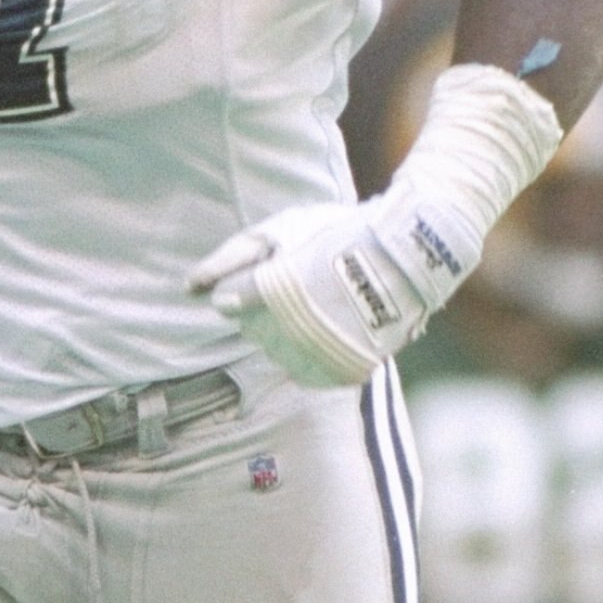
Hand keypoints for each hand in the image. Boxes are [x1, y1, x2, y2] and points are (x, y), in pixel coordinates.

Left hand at [190, 193, 467, 388]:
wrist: (409, 251)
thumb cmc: (338, 231)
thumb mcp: (280, 230)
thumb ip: (231, 260)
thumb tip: (193, 290)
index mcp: (275, 291)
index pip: (230, 303)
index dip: (248, 283)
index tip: (278, 267)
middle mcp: (295, 329)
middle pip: (252, 330)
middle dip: (266, 307)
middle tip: (302, 282)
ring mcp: (321, 354)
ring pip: (278, 353)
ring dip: (288, 333)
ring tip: (319, 303)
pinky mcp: (345, 371)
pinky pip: (305, 372)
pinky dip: (308, 355)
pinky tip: (324, 330)